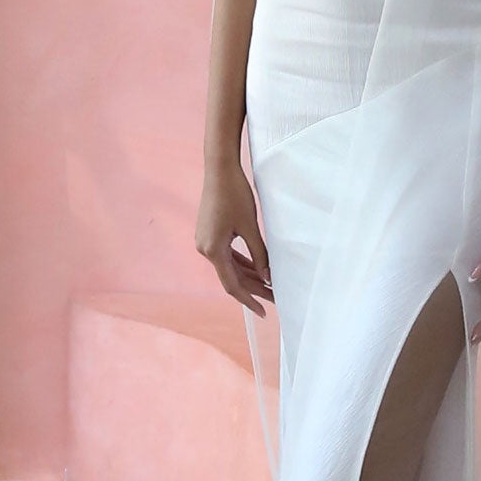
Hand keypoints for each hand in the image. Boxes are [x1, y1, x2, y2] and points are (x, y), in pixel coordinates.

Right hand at [196, 158, 272, 315]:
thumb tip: (267, 278)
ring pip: (230, 267)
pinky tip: (256, 271)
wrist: (219, 169)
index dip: (249, 300)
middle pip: (232, 278)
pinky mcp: (210, 234)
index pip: (232, 285)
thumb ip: (259, 254)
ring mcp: (206, 241)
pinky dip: (242, 264)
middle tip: (275, 300)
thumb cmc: (235, 194)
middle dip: (254, 289)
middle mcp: (205, 249)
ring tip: (269, 287)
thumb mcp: (250, 227)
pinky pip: (227, 255)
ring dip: (249, 277)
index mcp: (213, 250)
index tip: (263, 312)